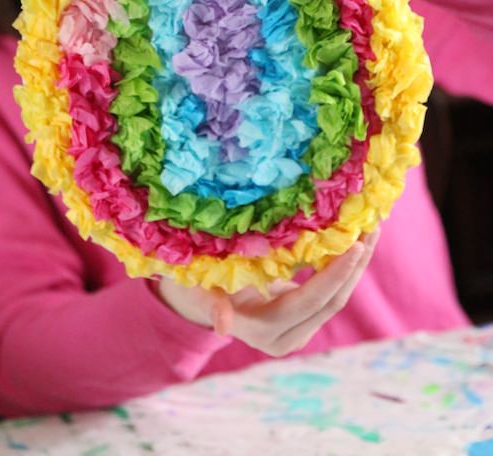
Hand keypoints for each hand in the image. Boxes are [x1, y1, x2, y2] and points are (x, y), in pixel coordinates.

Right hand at [157, 229, 379, 357]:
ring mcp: (297, 330)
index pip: (309, 302)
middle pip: (331, 301)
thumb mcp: (197, 289)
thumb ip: (211, 305)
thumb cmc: (193, 285)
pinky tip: (356, 238)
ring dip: (356, 263)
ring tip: (372, 227)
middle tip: (373, 226)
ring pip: (336, 297)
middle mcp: (286, 338)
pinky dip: (344, 265)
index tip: (355, 244)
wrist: (196, 299)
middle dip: (355, 265)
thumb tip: (222, 326)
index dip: (334, 275)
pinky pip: (330, 291)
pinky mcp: (302, 317)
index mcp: (263, 332)